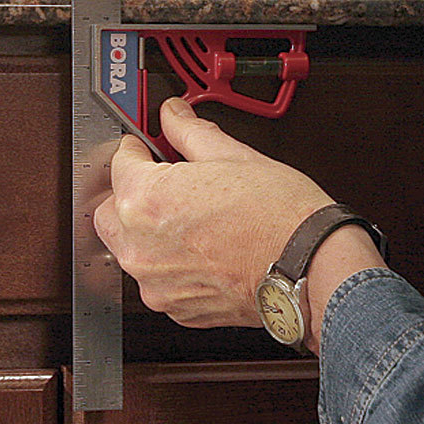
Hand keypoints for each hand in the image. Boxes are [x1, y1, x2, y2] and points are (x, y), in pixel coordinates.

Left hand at [94, 98, 335, 329]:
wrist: (311, 269)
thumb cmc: (279, 217)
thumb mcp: (232, 155)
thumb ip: (189, 132)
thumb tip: (174, 115)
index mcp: (146, 200)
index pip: (120, 162)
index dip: (137, 148)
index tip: (148, 144)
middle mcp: (141, 246)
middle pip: (112, 210)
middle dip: (131, 192)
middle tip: (165, 180)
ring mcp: (156, 284)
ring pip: (130, 248)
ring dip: (147, 230)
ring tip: (191, 216)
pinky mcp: (175, 308)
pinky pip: (156, 279)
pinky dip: (169, 263)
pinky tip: (202, 246)